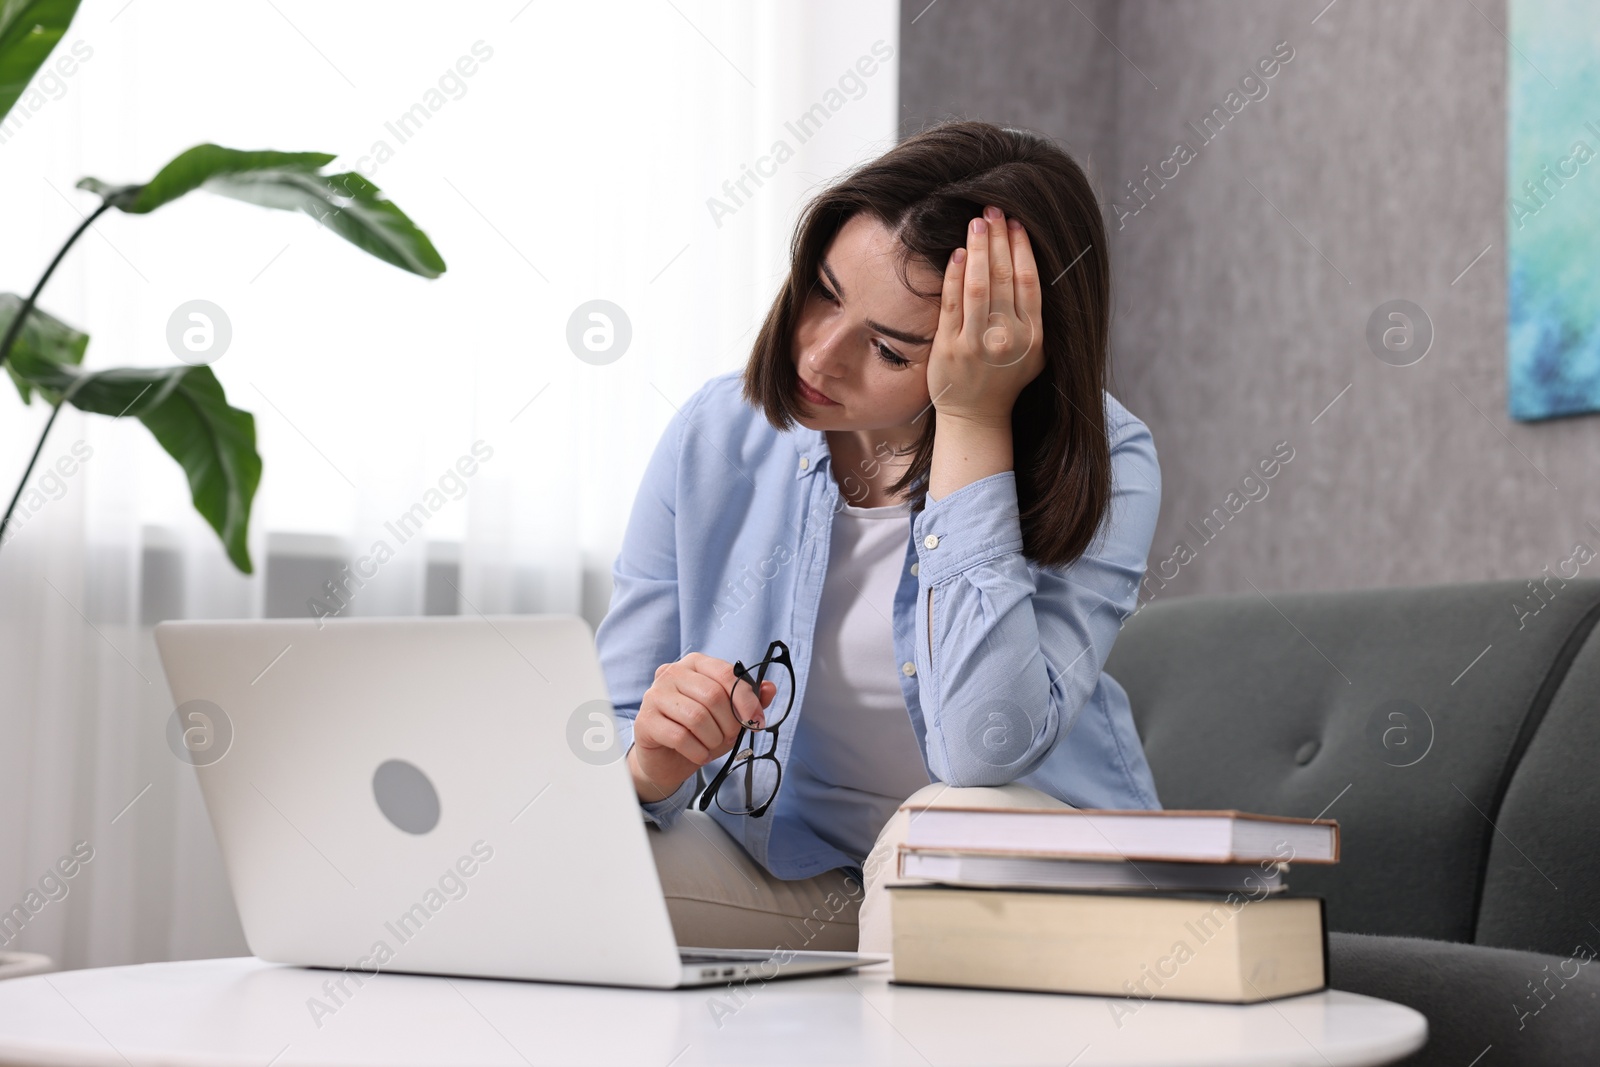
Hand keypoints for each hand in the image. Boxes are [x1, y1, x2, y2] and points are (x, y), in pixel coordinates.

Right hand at [627, 652, 776, 803]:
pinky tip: (699, 755)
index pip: (726, 674)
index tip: (757, 721)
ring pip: (697, 717)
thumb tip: (770, 688)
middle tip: (729, 738)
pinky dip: (697, 751)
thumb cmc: (700, 732)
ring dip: (713, 739)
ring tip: (712, 746)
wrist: (668, 759)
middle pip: (713, 696)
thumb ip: (750, 701)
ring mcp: (654, 695)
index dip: (747, 699)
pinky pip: (680, 737)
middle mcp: (672, 673)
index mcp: (695, 664)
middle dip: (729, 724)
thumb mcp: (730, 717)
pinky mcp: (645, 721)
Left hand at [927, 205, 1044, 425]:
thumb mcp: (1035, 354)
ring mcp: (977, 343)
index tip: (1016, 223)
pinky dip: (955, 275)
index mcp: (1033, 337)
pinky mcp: (950, 347)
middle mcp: (1008, 339)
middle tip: (993, 208)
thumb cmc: (1005, 380)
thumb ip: (1036, 318)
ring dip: (979, 248)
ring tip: (977, 221)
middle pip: (1005, 277)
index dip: (1023, 248)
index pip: (1029, 282)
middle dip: (999, 238)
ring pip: (979, 285)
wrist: (975, 418)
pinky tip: (957, 252)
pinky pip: (952, 304)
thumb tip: (1034, 270)